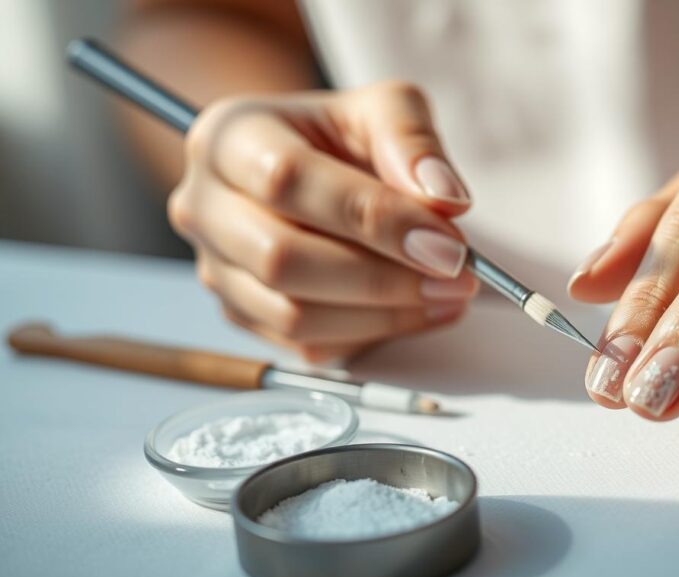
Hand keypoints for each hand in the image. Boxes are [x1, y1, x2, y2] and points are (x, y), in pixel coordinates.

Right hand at [169, 82, 477, 361]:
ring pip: (293, 315)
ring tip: (449, 293)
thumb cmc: (340, 137)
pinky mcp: (244, 316)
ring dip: (384, 314)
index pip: (288, 181)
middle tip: (456, 274)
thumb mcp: (383, 109)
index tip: (446, 242)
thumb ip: (412, 140)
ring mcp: (217, 269)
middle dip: (383, 276)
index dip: (373, 218)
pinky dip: (373, 335)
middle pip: (282, 259)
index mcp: (227, 137)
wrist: (311, 166)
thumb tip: (443, 198)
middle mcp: (204, 206)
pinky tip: (421, 309)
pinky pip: (307, 346)